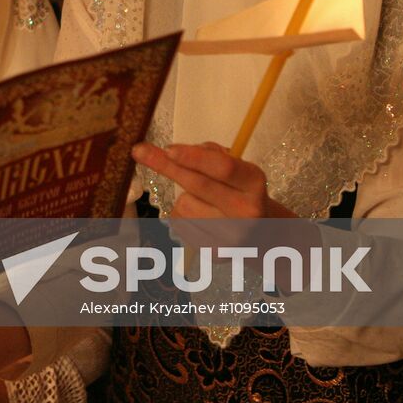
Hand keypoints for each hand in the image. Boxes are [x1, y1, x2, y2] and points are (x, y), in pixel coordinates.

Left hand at [133, 142, 317, 258]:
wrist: (263, 236)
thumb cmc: (241, 192)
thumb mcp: (238, 168)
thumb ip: (211, 155)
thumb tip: (174, 153)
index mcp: (254, 182)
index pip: (222, 167)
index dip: (193, 157)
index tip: (168, 148)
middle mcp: (247, 210)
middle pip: (197, 185)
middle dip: (165, 166)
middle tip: (139, 151)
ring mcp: (232, 236)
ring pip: (183, 205)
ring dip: (182, 197)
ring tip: (201, 201)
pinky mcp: (215, 254)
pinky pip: (180, 225)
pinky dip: (182, 217)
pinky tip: (201, 219)